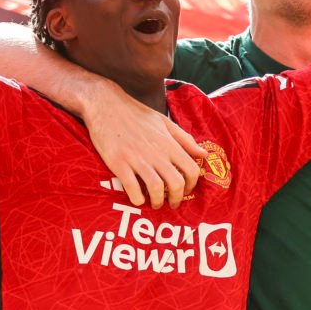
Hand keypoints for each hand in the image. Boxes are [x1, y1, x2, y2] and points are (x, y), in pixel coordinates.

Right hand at [81, 79, 204, 207]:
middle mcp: (156, 153)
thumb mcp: (164, 122)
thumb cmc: (136, 114)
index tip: (187, 189)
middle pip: (176, 183)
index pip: (191, 169)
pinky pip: (132, 188)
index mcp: (169, 143)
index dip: (192, 184)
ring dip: (158, 202)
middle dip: (177, 198)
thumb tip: (204, 154)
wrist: (106, 105)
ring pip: (156, 189)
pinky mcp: (119, 163)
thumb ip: (185, 140)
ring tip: (154, 203)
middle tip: (172, 203)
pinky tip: (137, 199)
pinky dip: (137, 198)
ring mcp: (137, 159)